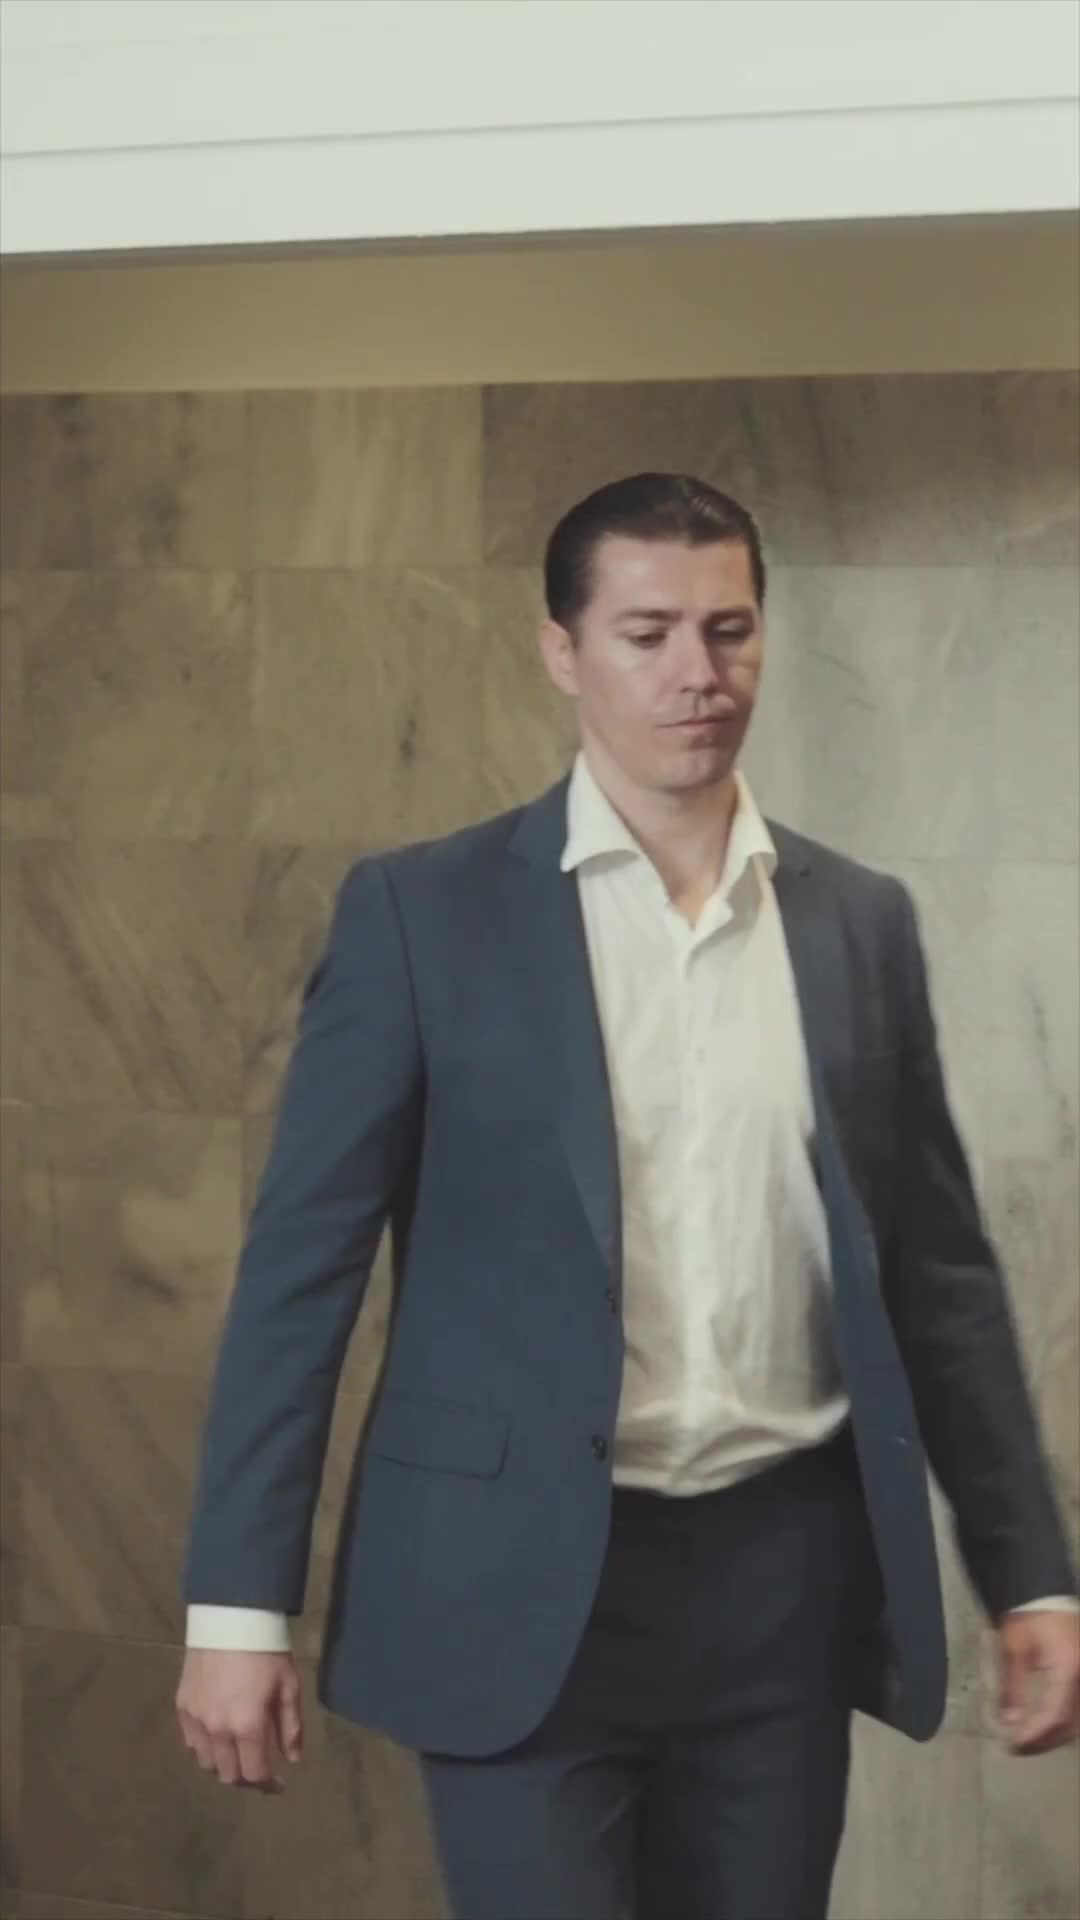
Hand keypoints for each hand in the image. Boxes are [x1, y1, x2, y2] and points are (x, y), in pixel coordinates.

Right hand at [176, 1649, 303, 1790]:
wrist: (231, 1618)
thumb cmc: (266, 1651)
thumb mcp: (289, 1686)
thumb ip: (290, 1727)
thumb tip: (293, 1759)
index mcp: (248, 1727)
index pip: (255, 1774)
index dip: (269, 1785)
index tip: (280, 1783)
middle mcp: (218, 1731)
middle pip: (229, 1776)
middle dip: (247, 1778)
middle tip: (260, 1768)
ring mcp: (196, 1720)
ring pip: (206, 1764)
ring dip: (225, 1766)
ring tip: (239, 1754)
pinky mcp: (182, 1707)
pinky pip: (191, 1743)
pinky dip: (205, 1748)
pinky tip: (217, 1738)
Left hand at [996, 1609, 1079, 1754]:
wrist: (1044, 1590)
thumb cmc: (1028, 1616)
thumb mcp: (1014, 1649)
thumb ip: (1013, 1688)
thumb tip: (1010, 1722)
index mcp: (1068, 1669)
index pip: (1055, 1715)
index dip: (1035, 1736)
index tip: (1013, 1744)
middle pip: (1072, 1724)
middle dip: (1045, 1740)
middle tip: (1019, 1747)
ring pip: (1078, 1721)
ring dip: (1056, 1735)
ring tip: (1030, 1739)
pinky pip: (1079, 1708)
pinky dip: (1065, 1722)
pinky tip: (1046, 1724)